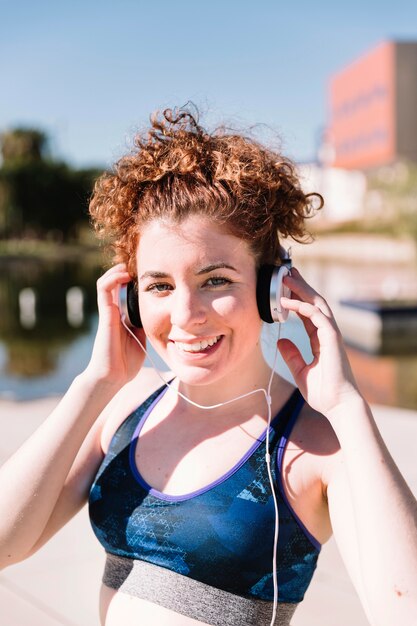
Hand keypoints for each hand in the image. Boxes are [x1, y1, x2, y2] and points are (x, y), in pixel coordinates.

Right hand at [84, 264, 145, 386]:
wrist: (112, 377)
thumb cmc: (126, 363)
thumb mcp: (142, 340)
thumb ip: (146, 326)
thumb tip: (162, 317)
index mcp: (122, 317)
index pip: (124, 292)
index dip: (133, 281)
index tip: (148, 275)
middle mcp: (113, 312)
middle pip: (114, 284)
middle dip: (124, 271)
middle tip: (140, 265)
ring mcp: (107, 312)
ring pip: (106, 282)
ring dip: (116, 271)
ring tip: (128, 266)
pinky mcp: (105, 315)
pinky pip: (103, 290)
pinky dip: (111, 278)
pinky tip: (123, 274)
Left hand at [278, 268, 360, 416]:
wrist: (338, 404)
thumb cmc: (323, 392)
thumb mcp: (300, 370)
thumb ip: (292, 355)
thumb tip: (281, 341)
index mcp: (321, 339)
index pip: (308, 313)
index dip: (297, 298)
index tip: (286, 287)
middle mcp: (327, 333)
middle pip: (314, 302)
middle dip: (301, 286)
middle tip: (287, 272)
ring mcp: (331, 334)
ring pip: (317, 304)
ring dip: (302, 289)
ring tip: (287, 277)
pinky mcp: (332, 338)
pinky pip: (316, 316)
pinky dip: (303, 306)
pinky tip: (288, 301)